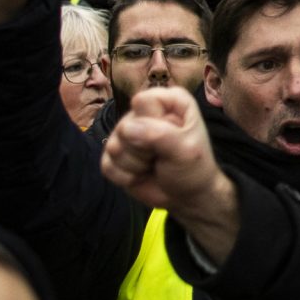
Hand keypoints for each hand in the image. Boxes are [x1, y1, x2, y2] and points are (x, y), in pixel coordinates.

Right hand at [102, 86, 238, 258]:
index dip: (153, 123)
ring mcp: (126, 133)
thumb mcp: (186, 150)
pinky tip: (142, 175)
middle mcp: (143, 112)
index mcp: (167, 101)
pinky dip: (126, 177)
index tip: (172, 137)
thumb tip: (125, 129)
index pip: (143, 101)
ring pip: (114, 147)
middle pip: (125, 126)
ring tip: (154, 165)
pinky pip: (107, 165)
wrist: (186, 198)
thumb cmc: (192, 168)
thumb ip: (159, 135)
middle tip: (162, 155)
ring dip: (136, 165)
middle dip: (144, 150)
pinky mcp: (114, 155)